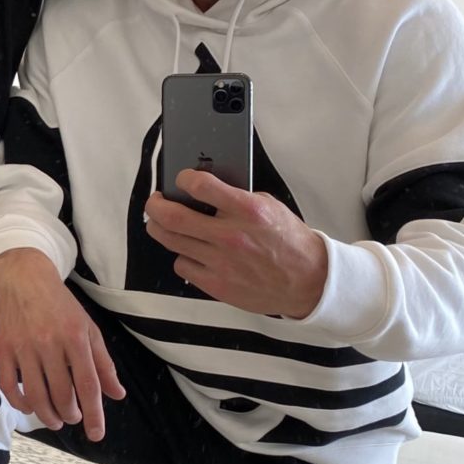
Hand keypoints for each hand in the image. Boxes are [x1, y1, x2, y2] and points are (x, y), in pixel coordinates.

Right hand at [0, 250, 124, 439]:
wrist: (24, 277)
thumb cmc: (60, 305)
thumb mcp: (89, 328)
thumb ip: (103, 363)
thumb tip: (117, 394)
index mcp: (75, 337)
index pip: (88, 384)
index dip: (94, 414)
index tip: (96, 434)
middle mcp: (49, 343)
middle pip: (61, 394)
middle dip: (70, 414)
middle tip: (73, 418)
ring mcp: (23, 346)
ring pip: (35, 395)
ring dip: (47, 415)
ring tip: (55, 420)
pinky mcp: (2, 348)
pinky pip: (9, 386)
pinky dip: (20, 403)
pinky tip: (29, 407)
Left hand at [145, 171, 327, 317]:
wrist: (308, 281)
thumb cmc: (289, 242)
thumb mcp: (270, 207)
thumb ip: (237, 198)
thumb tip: (204, 191)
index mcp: (248, 210)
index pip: (201, 186)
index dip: (184, 179)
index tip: (181, 179)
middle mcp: (231, 236)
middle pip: (171, 217)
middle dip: (155, 205)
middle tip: (156, 201)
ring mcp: (221, 262)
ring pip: (170, 240)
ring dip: (159, 228)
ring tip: (162, 222)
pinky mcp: (217, 284)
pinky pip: (182, 265)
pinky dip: (182, 255)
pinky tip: (190, 250)